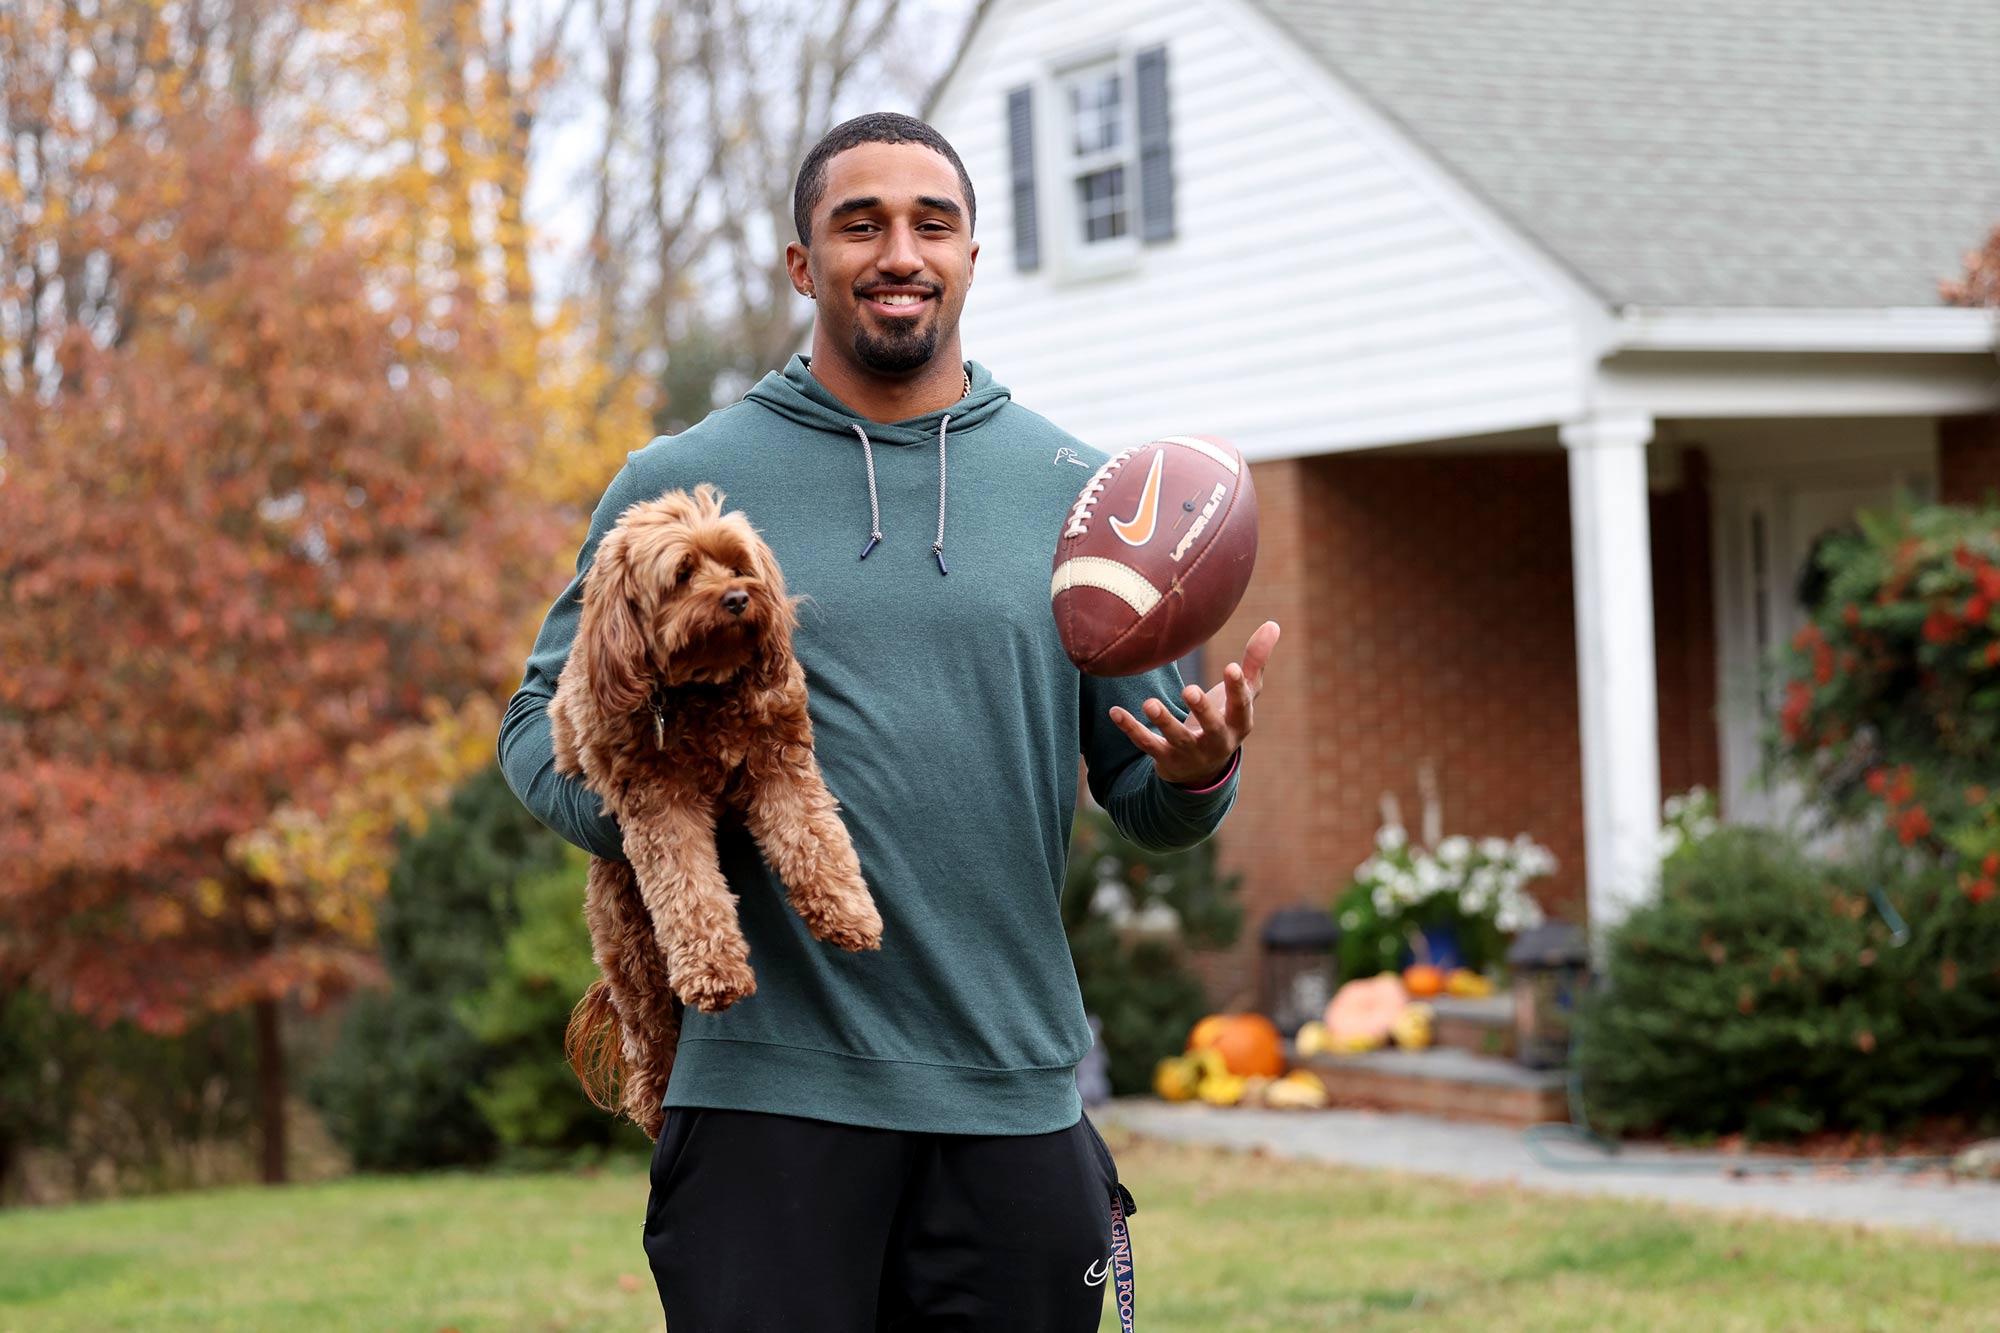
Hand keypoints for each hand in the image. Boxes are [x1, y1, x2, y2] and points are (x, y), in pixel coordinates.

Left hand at [1108, 621, 1279, 785]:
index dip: (1237, 689)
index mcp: (1239, 723)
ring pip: (1176, 738)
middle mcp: (1217, 741)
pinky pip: (1147, 744)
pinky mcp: (1165, 759)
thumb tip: (1273, 624)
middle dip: (1202, 710)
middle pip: (1212, 727)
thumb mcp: (1244, 696)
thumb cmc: (1226, 720)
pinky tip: (1115, 712)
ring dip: (1163, 721)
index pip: (1242, 706)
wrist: (1202, 770)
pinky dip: (1131, 729)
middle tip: (1189, 690)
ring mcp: (1190, 752)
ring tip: (1149, 703)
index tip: (1231, 668)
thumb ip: (1255, 662)